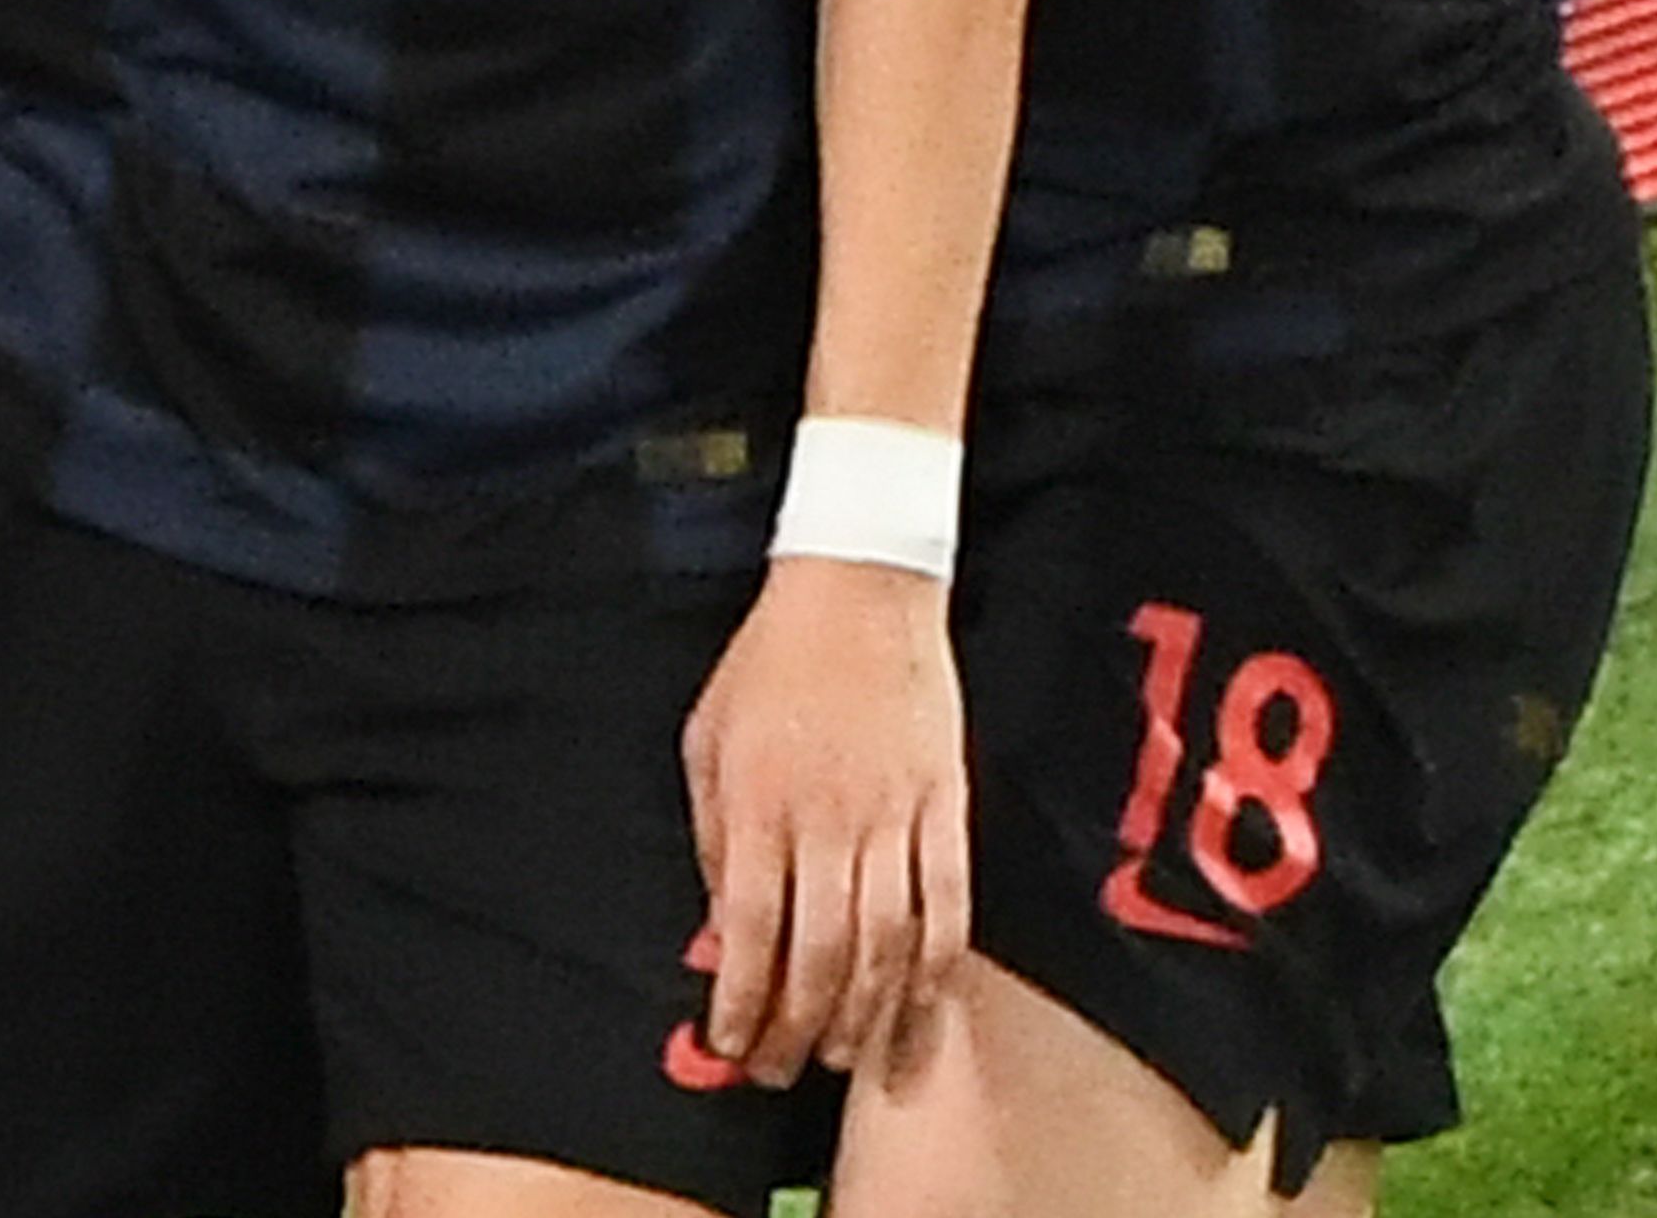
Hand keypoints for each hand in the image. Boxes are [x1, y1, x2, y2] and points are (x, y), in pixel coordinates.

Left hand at [679, 554, 970, 1085]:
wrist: (860, 586)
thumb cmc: (769, 662)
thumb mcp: (707, 739)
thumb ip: (714, 839)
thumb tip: (723, 933)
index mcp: (760, 801)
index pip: (752, 930)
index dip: (743, 1002)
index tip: (730, 1045)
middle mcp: (830, 818)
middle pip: (821, 954)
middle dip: (800, 1030)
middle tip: (782, 1071)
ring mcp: (897, 814)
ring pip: (888, 944)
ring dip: (866, 1016)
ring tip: (844, 1059)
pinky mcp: (947, 805)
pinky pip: (949, 905)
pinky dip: (936, 970)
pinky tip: (919, 1010)